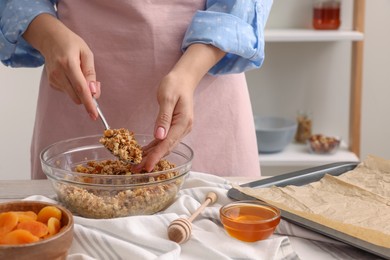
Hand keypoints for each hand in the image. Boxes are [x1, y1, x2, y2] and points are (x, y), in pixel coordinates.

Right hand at [23, 14, 99, 118]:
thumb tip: (93, 91)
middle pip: (77, 96)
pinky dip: (74, 88)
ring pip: (73, 96)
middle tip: (95, 84)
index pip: (80, 88)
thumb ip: (90, 73)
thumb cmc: (71, 44)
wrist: (50, 39)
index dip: (89, 103)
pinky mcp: (52, 83)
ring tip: (82, 75)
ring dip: (82, 92)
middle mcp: (58, 73)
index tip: (94, 114)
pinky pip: (69, 92)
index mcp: (68, 64)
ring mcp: (53, 79)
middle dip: (89, 96)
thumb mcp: (86, 53)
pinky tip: (72, 75)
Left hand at [133, 44, 225, 171]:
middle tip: (136, 169)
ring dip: (152, 155)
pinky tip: (145, 152)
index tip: (146, 166)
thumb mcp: (167, 98)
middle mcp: (184, 129)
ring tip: (138, 164)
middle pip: (167, 148)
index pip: (168, 143)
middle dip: (152, 159)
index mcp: (183, 122)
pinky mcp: (175, 127)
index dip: (156, 156)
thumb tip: (158, 137)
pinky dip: (154, 147)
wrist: (184, 79)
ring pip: (165, 146)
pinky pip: (164, 140)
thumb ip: (163, 118)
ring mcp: (180, 129)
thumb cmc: (175, 84)